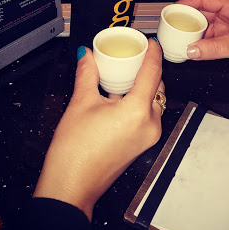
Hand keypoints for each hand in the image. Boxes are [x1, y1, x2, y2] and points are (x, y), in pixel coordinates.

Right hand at [33, 39, 163, 220]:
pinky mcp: (143, 144)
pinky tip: (123, 94)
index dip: (153, 54)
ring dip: (145, 86)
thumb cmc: (74, 152)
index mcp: (137, 111)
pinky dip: (140, 101)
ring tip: (128, 73)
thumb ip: (87, 74)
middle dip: (150, 69)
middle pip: (158, 86)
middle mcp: (149, 124)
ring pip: (154, 101)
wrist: (70, 187)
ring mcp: (148, 136)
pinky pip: (148, 114)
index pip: (153, 72)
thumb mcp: (80, 103)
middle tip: (136, 55)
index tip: (150, 43)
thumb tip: (88, 56)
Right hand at [177, 0, 228, 81]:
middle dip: (186, 20)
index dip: (187, 3)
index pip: (204, 0)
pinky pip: (207, 41)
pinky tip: (191, 49)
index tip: (173, 9)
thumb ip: (214, 48)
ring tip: (178, 39)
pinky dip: (198, 45)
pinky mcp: (226, 42)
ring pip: (203, 28)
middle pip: (201, 14)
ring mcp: (227, 29)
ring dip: (192, 34)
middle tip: (172, 26)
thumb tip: (192, 49)